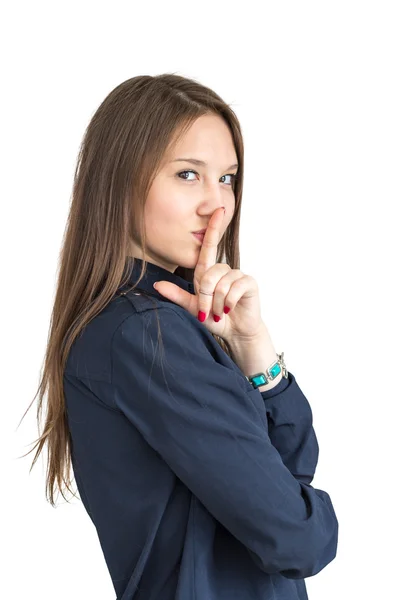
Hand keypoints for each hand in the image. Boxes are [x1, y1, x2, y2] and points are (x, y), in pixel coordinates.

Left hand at [153, 206, 266, 343]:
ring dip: (217, 302)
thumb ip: (177, 295)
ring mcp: (237, 275)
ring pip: (221, 283)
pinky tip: (229, 309)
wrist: (235, 332)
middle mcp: (223, 270)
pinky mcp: (249, 283)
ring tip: (220, 312)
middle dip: (205, 297)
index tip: (218, 209)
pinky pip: (235, 288)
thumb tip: (156, 285)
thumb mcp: (192, 307)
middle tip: (207, 312)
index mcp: (208, 272)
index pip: (210, 245)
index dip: (214, 227)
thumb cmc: (215, 318)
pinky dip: (229, 301)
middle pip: (209, 274)